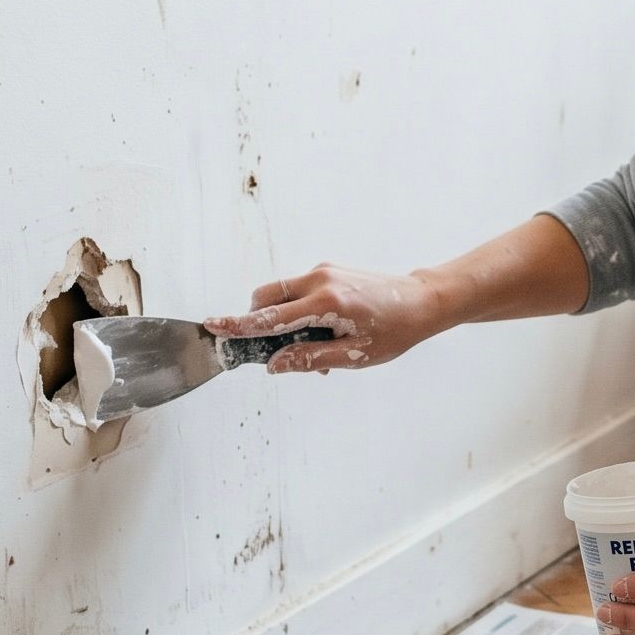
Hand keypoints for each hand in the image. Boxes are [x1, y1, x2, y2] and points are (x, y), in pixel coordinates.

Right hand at [205, 264, 449, 373]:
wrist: (421, 301)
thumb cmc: (394, 331)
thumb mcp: (354, 355)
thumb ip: (309, 359)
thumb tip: (274, 365)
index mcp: (326, 302)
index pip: (271, 317)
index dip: (239, 325)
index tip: (212, 325)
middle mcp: (320, 279)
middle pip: (266, 297)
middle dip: (259, 322)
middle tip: (277, 351)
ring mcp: (323, 270)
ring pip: (280, 293)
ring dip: (281, 319)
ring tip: (311, 347)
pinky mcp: (328, 269)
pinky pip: (297, 290)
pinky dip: (297, 310)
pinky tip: (321, 332)